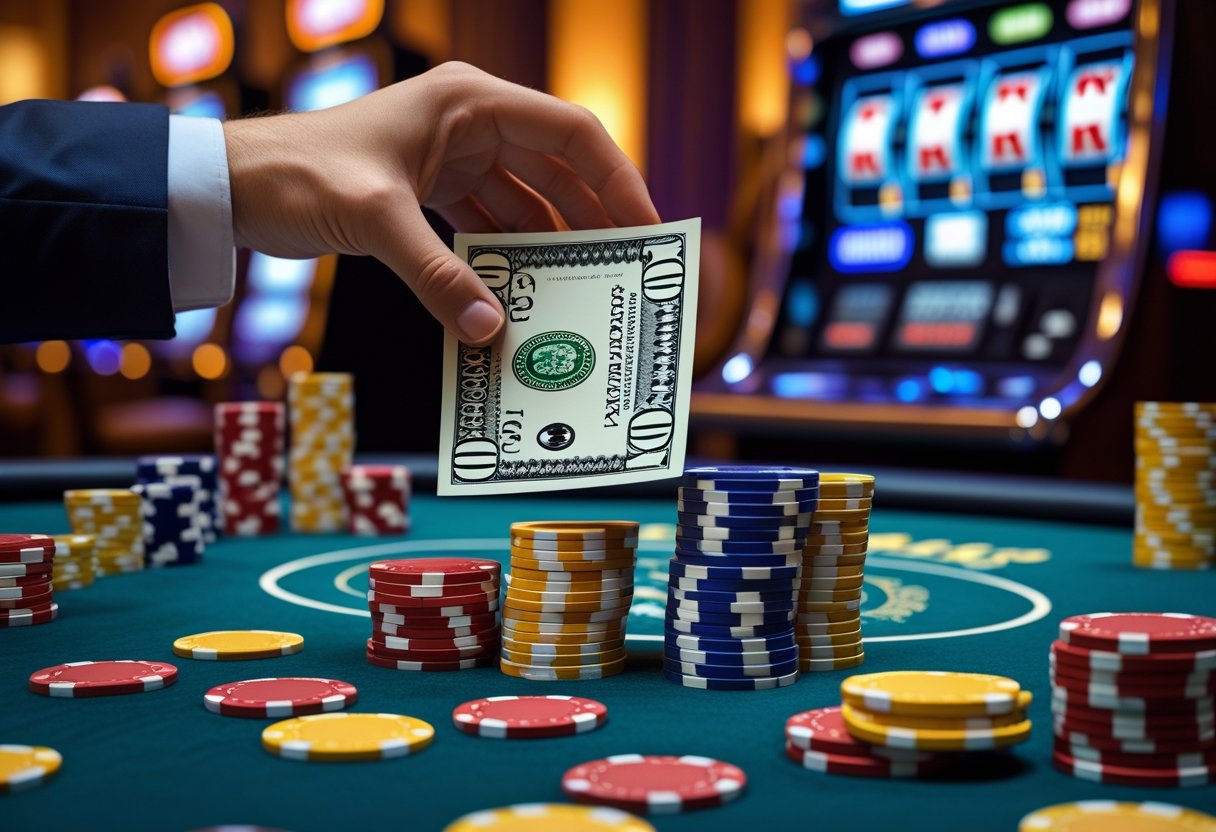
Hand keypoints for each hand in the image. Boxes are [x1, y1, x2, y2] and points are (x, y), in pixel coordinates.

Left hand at [223, 62, 659, 345]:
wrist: (234, 183)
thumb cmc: (298, 175)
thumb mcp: (376, 221)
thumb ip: (437, 275)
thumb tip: (488, 331)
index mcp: (469, 103)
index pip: (572, 133)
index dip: (618, 180)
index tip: (646, 229)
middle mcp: (469, 122)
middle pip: (559, 167)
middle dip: (594, 217)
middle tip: (629, 268)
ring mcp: (451, 154)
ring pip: (527, 197)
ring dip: (553, 240)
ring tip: (587, 287)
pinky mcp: (431, 187)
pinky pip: (490, 219)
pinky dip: (509, 251)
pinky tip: (527, 286)